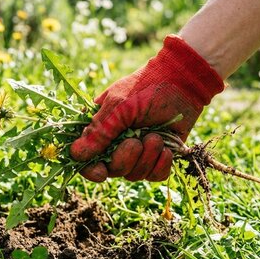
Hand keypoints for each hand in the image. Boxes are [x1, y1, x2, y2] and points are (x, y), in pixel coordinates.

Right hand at [70, 35, 223, 181]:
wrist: (184, 82)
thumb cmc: (147, 87)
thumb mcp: (119, 105)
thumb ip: (99, 130)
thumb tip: (75, 154)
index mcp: (101, 128)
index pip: (87, 158)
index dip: (90, 169)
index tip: (100, 172)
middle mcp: (117, 143)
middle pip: (112, 170)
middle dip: (124, 159)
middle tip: (136, 142)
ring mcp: (139, 152)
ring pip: (134, 174)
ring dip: (146, 158)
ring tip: (156, 137)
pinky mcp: (159, 157)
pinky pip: (155, 176)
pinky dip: (160, 165)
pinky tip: (166, 150)